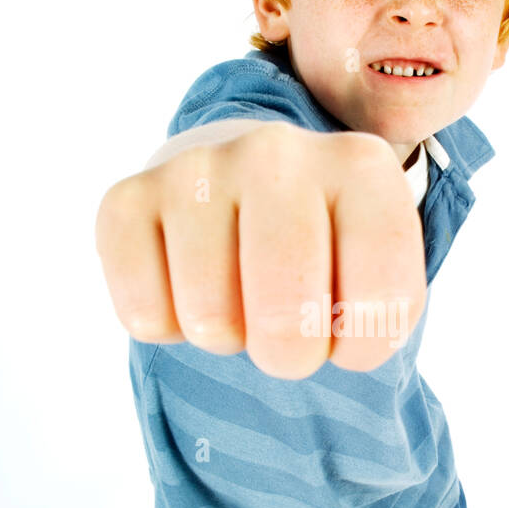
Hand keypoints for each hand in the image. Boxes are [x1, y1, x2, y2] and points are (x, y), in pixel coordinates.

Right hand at [94, 121, 426, 378]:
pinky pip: (145, 315)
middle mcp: (278, 153)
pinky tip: (186, 284)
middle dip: (289, 354)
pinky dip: (166, 326)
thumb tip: (304, 340)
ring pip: (210, 321)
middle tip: (289, 328)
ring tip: (238, 295)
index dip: (363, 345)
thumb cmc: (326, 249)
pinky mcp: (128, 198)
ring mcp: (197, 168)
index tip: (350, 321)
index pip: (380, 305)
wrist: (247, 186)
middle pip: (286, 318)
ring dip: (226, 336)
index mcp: (361, 169)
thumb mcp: (379, 272)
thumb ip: (379, 317)